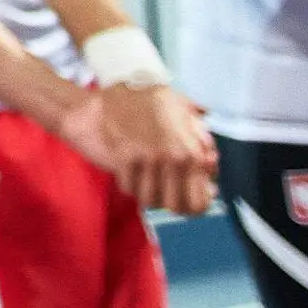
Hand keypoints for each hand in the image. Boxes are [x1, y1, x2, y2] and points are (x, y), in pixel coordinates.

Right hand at [78, 79, 216, 216]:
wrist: (97, 102)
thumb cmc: (139, 101)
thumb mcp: (179, 105)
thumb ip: (199, 132)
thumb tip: (210, 162)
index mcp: (191, 148)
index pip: (201, 199)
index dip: (197, 203)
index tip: (190, 196)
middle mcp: (172, 158)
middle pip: (177, 206)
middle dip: (174, 204)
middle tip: (169, 194)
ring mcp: (146, 161)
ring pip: (152, 201)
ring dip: (151, 194)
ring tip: (149, 182)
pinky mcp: (123, 163)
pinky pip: (131, 191)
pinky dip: (131, 186)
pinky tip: (131, 174)